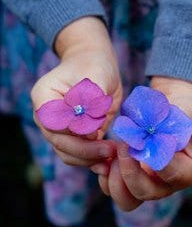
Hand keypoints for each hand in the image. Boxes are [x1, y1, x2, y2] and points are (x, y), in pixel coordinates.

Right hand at [31, 17, 121, 167]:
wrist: (97, 67)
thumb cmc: (95, 66)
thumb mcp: (96, 75)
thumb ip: (92, 100)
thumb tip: (89, 132)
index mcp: (45, 98)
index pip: (54, 125)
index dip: (75, 133)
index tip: (96, 132)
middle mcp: (48, 117)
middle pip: (60, 143)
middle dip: (86, 151)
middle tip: (110, 151)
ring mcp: (61, 129)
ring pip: (69, 154)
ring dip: (90, 159)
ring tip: (111, 155)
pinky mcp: (76, 136)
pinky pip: (80, 154)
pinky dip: (93, 159)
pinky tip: (108, 160)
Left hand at [98, 76, 191, 210]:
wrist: (172, 109)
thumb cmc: (185, 109)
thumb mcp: (189, 110)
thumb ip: (179, 120)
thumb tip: (154, 130)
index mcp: (186, 171)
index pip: (169, 173)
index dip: (149, 156)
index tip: (138, 137)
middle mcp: (166, 183)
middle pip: (143, 192)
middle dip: (128, 170)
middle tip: (122, 145)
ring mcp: (146, 181)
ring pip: (125, 198)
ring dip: (114, 177)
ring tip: (113, 152)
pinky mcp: (129, 176)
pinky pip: (111, 187)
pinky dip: (104, 174)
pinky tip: (106, 154)